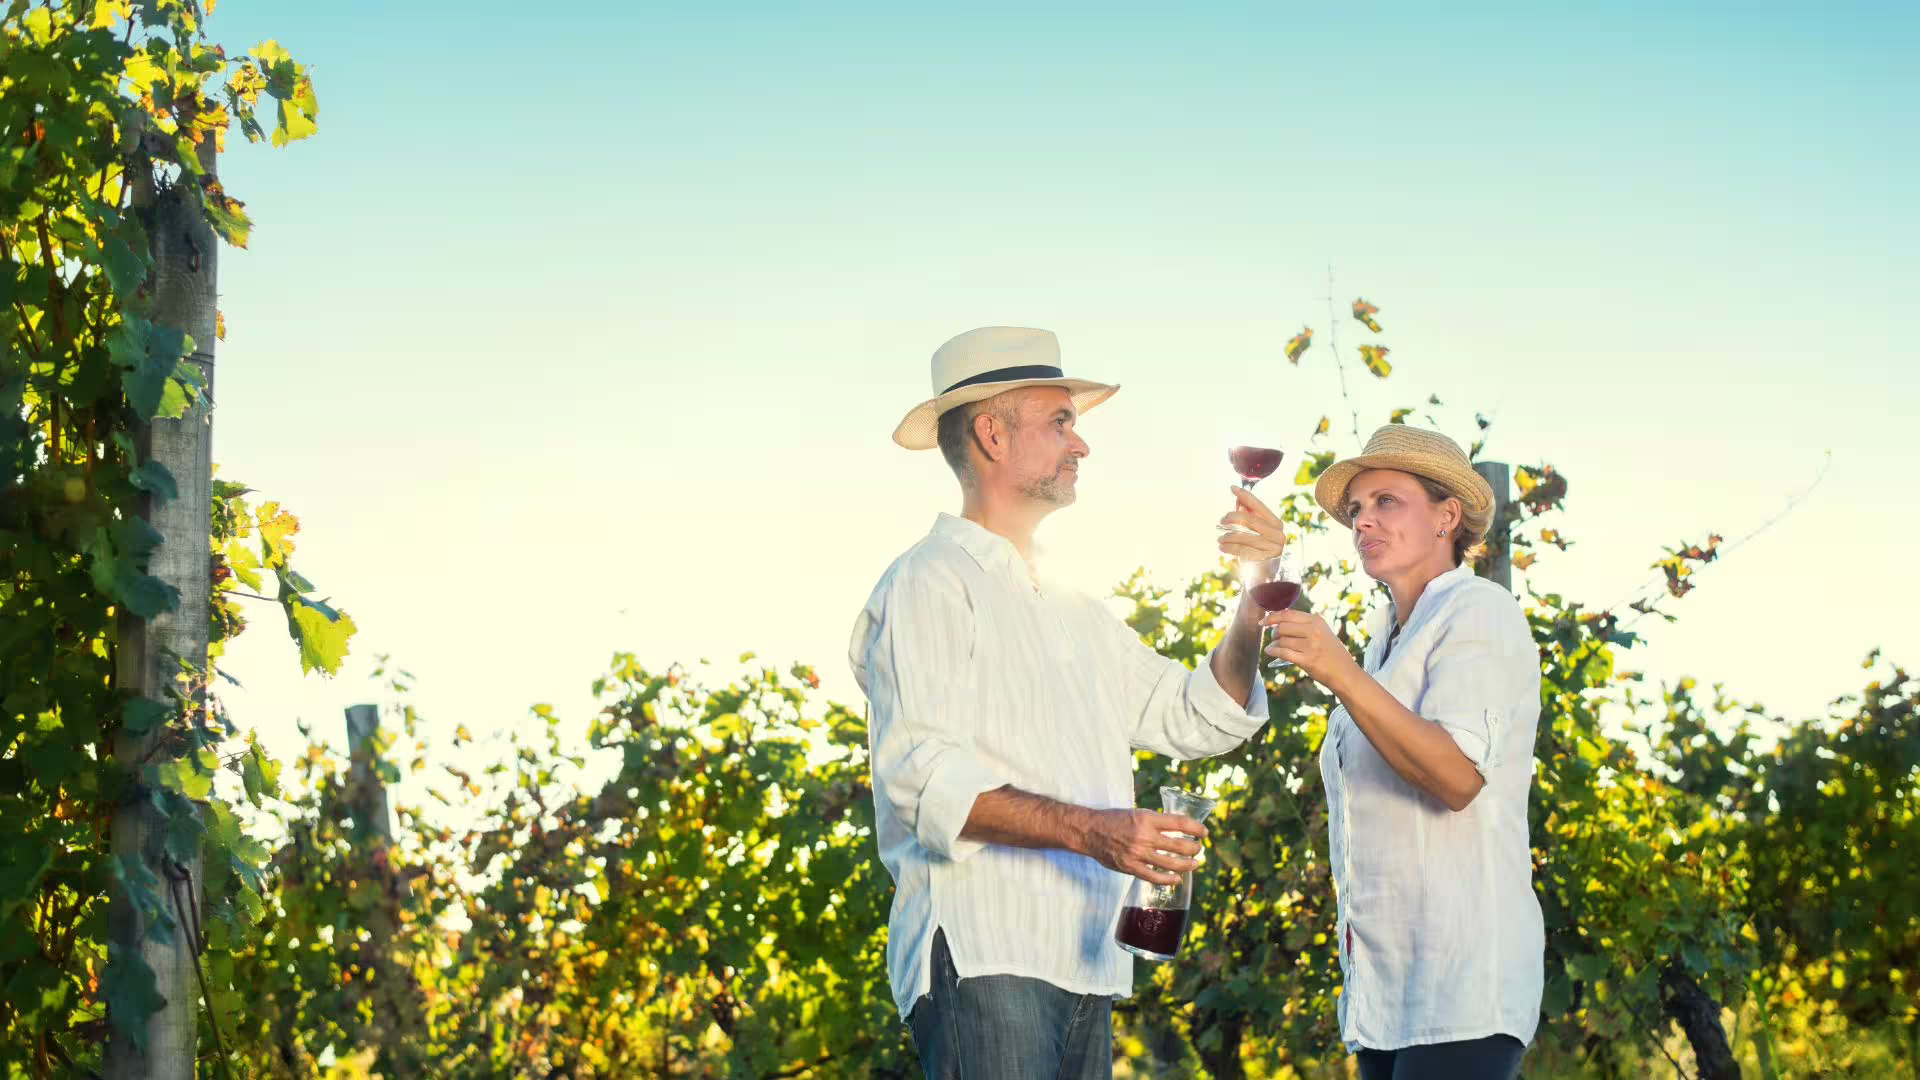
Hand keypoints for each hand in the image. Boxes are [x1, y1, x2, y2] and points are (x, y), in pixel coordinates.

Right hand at [1081, 809, 1205, 886]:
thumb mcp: (1136, 813)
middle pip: (1180, 845)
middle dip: (1194, 848)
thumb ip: (1155, 822)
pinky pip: (1155, 877)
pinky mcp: (1131, 867)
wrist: (1090, 831)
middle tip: (1199, 848)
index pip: (1180, 823)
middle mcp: (1145, 836)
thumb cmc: (1114, 820)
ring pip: (1171, 863)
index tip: (1204, 832)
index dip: (1196, 828)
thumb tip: (1176, 829)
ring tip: (1195, 863)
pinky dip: (1169, 879)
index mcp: (1147, 818)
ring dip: (1187, 864)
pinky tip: (1177, 879)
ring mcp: (1138, 853)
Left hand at [1217, 486, 1285, 563]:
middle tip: (1221, 520)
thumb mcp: (1255, 530)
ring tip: (1219, 538)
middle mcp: (1278, 534)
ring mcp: (1272, 548)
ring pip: (1246, 536)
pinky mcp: (1265, 560)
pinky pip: (1243, 550)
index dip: (1246, 496)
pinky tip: (1221, 547)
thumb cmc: (1259, 548)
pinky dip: (1230, 548)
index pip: (1259, 506)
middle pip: (1251, 521)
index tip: (1232, 488)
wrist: (1265, 573)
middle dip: (1233, 518)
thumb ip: (1248, 515)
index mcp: (1276, 524)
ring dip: (1229, 536)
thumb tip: (1238, 497)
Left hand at [1262, 609, 1357, 686]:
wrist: (1345, 673)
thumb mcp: (1322, 632)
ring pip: (1281, 641)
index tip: (1263, 622)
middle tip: (1273, 638)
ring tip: (1273, 647)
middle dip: (1274, 633)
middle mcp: (1314, 631)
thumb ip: (1304, 626)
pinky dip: (1273, 651)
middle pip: (1282, 627)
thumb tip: (1278, 622)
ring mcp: (1311, 646)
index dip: (1272, 617)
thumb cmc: (1331, 653)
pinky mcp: (1307, 660)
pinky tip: (1270, 652)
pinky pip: (1283, 653)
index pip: (1288, 614)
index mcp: (1317, 621)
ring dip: (1273, 644)